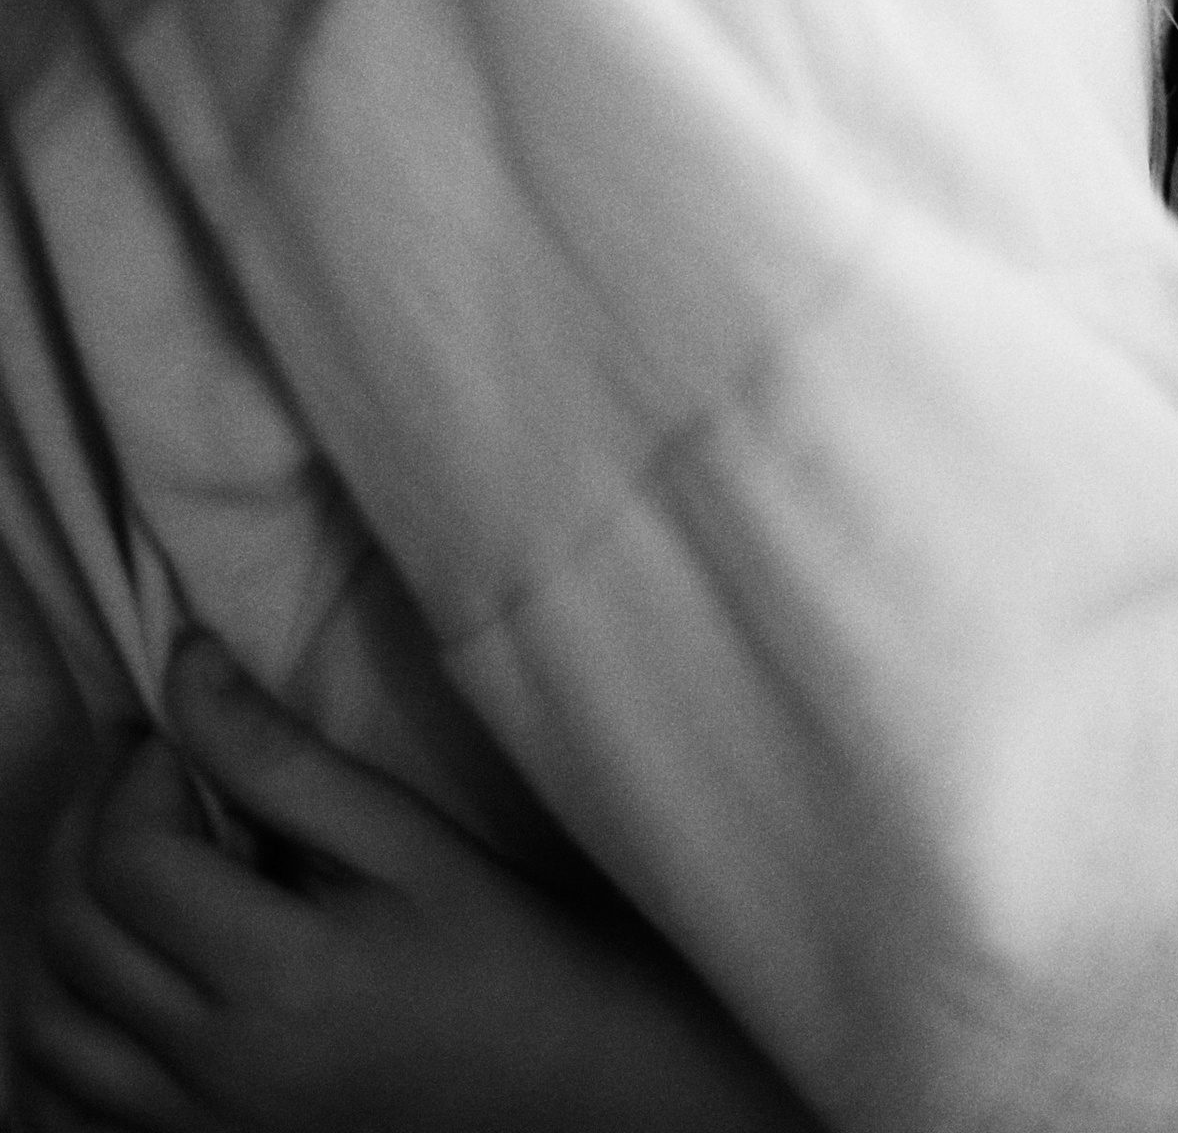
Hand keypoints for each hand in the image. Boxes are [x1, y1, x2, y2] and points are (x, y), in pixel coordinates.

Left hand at [11, 635, 811, 1132]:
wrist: (551, 1082)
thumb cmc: (494, 946)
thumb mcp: (404, 836)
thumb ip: (282, 757)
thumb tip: (185, 666)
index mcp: (276, 979)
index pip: (129, 862)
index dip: (139, 774)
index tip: (184, 734)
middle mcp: (212, 1068)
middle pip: (68, 935)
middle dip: (86, 826)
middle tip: (146, 774)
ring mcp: (190, 1128)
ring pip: (44, 1024)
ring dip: (59, 925)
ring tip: (125, 861)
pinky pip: (61, 1106)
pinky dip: (61, 1027)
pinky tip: (114, 968)